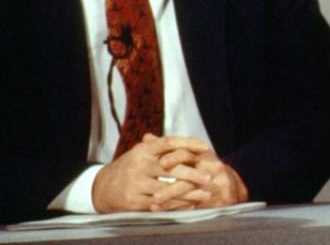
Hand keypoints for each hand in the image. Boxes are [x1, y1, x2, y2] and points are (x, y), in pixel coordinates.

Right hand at [92, 135, 210, 212]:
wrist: (102, 187)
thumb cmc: (132, 167)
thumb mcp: (143, 152)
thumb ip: (166, 148)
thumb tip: (195, 144)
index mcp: (143, 150)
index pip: (168, 143)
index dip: (188, 143)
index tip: (205, 148)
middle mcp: (139, 165)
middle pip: (170, 168)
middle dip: (192, 174)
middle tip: (208, 177)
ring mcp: (135, 184)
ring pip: (167, 189)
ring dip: (188, 193)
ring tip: (205, 194)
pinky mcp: (133, 201)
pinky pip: (159, 205)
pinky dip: (176, 205)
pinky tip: (189, 204)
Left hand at [152, 146, 248, 209]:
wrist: (227, 184)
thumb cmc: (202, 167)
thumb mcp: (189, 154)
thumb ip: (168, 148)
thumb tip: (146, 137)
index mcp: (203, 154)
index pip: (188, 152)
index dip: (174, 157)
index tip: (161, 163)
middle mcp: (212, 167)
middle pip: (191, 176)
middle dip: (171, 187)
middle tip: (154, 194)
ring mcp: (217, 183)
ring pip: (192, 192)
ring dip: (172, 199)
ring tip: (155, 203)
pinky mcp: (218, 198)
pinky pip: (196, 203)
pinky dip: (178, 207)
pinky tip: (164, 210)